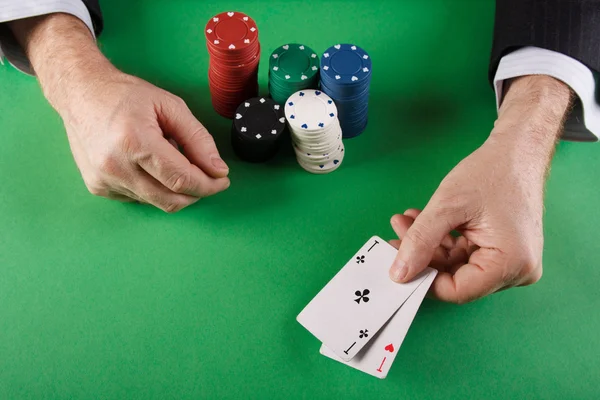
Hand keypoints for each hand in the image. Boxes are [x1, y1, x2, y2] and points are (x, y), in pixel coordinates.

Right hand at [59, 70, 230, 211]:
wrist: (80, 93)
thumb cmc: (125, 95)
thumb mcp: (170, 106)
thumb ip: (198, 139)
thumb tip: (217, 169)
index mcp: (134, 141)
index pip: (181, 179)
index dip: (208, 184)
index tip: (222, 179)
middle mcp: (115, 166)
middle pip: (171, 199)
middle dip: (197, 192)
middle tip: (209, 177)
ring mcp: (104, 180)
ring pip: (157, 202)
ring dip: (175, 189)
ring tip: (171, 159)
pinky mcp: (98, 187)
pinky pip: (140, 199)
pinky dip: (155, 188)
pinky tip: (150, 165)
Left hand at [388, 75, 572, 302]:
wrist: (518, 150)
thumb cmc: (491, 172)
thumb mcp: (447, 207)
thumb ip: (420, 241)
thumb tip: (399, 274)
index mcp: (511, 264)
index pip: (457, 290)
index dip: (423, 279)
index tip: (397, 261)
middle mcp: (517, 270)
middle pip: (457, 278)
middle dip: (423, 256)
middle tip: (396, 234)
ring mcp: (512, 261)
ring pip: (457, 265)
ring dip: (429, 245)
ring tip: (405, 222)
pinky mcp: (504, 250)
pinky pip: (467, 254)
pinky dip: (443, 240)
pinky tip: (422, 222)